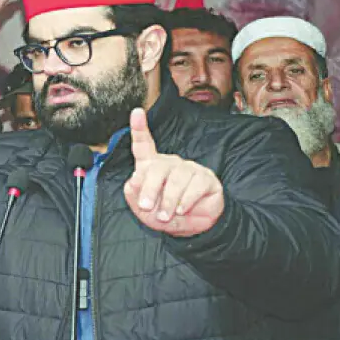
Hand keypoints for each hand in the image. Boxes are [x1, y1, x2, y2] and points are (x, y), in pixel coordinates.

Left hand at [123, 108, 224, 236]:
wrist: (191, 227)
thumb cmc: (163, 213)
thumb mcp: (142, 209)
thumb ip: (133, 194)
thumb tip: (134, 181)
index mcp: (152, 166)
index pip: (144, 144)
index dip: (139, 128)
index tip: (136, 112)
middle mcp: (170, 163)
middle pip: (158, 167)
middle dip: (150, 188)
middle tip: (146, 206)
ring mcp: (189, 169)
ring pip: (176, 178)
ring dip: (168, 200)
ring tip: (165, 215)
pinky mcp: (206, 178)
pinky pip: (195, 185)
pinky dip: (185, 201)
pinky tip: (182, 210)